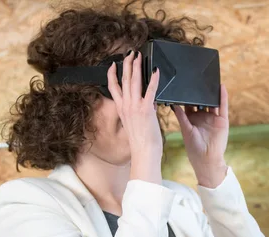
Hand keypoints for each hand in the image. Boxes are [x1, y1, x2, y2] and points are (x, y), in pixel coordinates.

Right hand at [108, 51, 161, 182]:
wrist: (144, 152)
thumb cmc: (141, 142)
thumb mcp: (135, 123)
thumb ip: (138, 111)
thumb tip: (148, 104)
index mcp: (122, 109)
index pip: (113, 87)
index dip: (112, 74)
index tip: (113, 64)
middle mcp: (126, 106)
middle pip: (124, 80)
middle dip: (127, 64)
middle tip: (130, 53)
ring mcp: (135, 107)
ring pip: (134, 81)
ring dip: (137, 67)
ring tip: (139, 56)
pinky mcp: (146, 110)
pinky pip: (150, 91)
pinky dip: (153, 79)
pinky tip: (156, 70)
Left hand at [172, 84, 229, 187]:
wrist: (206, 160)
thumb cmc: (194, 148)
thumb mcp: (185, 130)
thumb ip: (181, 116)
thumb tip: (172, 103)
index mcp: (192, 119)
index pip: (188, 103)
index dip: (185, 94)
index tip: (181, 82)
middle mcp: (203, 117)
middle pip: (201, 100)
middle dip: (198, 90)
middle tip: (194, 75)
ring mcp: (213, 118)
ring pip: (212, 101)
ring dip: (211, 91)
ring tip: (208, 78)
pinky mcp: (222, 120)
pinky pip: (223, 106)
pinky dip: (222, 97)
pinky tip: (221, 87)